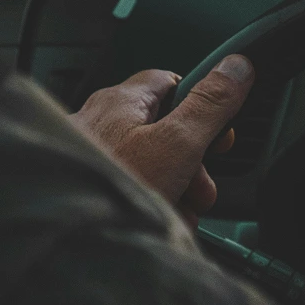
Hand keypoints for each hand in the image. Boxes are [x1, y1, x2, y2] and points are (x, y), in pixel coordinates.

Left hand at [71, 55, 253, 225]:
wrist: (67, 237)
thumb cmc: (110, 187)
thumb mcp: (177, 143)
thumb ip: (209, 105)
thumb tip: (237, 67)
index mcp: (122, 101)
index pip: (171, 82)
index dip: (202, 104)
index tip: (221, 131)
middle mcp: (101, 123)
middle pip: (164, 131)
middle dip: (194, 163)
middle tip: (202, 188)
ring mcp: (93, 157)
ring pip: (150, 165)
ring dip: (177, 189)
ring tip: (181, 212)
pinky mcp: (91, 187)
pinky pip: (131, 188)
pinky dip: (151, 204)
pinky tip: (158, 221)